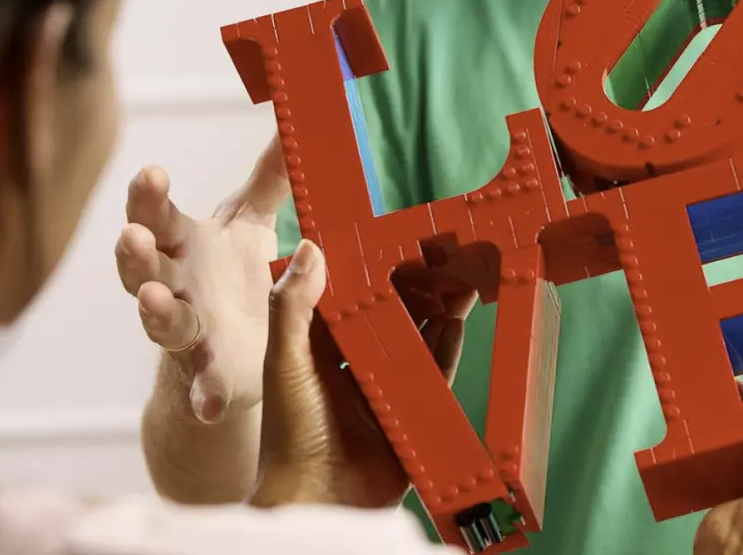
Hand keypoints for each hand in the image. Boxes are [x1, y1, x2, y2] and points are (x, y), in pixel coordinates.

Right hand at [116, 137, 287, 422]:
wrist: (233, 353)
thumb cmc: (233, 276)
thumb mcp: (250, 223)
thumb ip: (271, 177)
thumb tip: (291, 118)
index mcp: (183, 246)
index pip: (157, 215)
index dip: (149, 195)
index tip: (152, 171)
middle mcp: (174, 286)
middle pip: (141, 265)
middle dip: (132, 249)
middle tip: (131, 234)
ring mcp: (188, 332)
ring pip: (159, 321)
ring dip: (154, 311)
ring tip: (150, 299)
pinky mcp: (208, 374)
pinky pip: (202, 388)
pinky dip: (205, 396)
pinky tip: (211, 407)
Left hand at [250, 240, 474, 508]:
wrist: (318, 500)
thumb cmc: (289, 438)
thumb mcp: (285, 364)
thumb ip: (292, 310)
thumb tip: (310, 250)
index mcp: (315, 350)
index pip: (346, 299)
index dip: (368, 270)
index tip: (390, 241)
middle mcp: (350, 365)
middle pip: (388, 316)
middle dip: (413, 289)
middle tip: (436, 259)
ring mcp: (382, 389)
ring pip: (415, 340)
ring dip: (436, 313)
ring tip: (458, 284)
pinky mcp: (408, 412)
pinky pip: (433, 374)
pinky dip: (447, 348)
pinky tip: (458, 325)